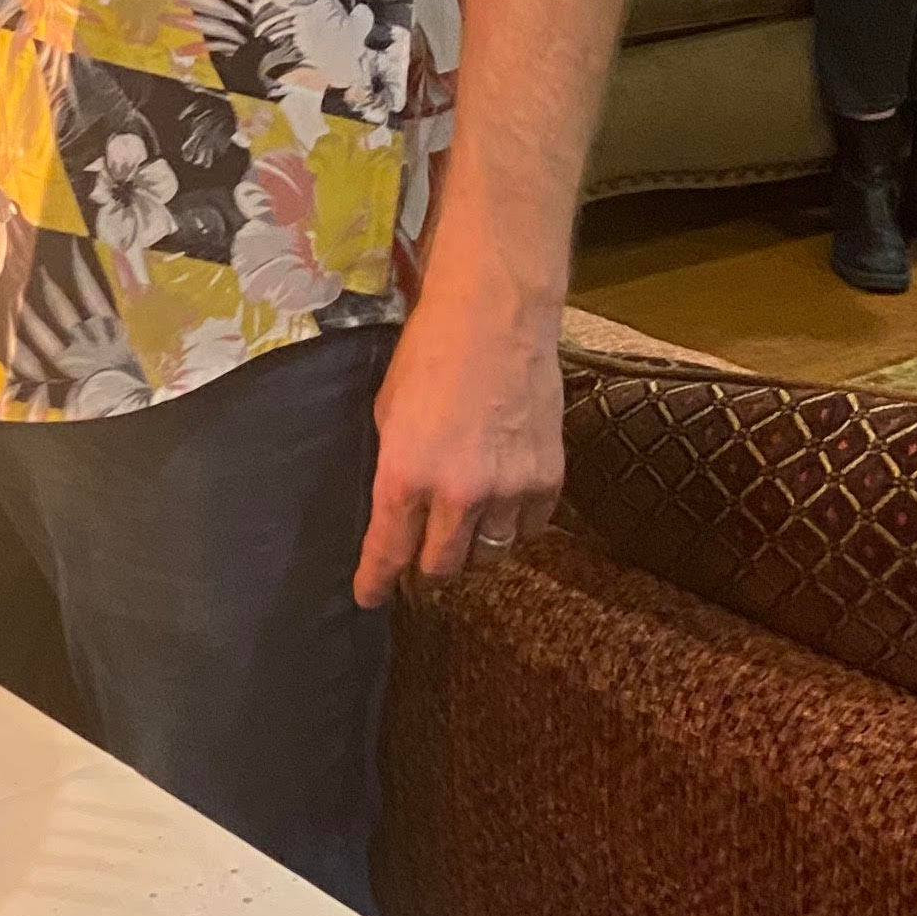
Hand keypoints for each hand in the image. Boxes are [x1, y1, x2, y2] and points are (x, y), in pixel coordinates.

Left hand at [353, 284, 564, 608]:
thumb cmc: (430, 353)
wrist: (496, 317)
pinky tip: (503, 504)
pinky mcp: (547, 480)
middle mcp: (458, 495)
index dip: (376, 581)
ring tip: (464, 530)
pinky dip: (514, 525)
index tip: (369, 598)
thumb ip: (394, 465)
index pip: (388, 551)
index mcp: (406, 475)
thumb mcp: (388, 410)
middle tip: (421, 559)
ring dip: (473, 549)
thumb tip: (396, 505)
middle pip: (443, 566)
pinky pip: (529, 529)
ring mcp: (508, 491)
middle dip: (427, 569)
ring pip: (490, 555)